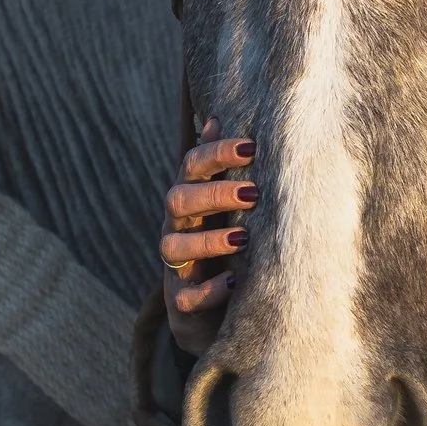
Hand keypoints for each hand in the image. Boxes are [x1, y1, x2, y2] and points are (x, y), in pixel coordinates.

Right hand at [159, 119, 255, 354]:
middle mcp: (178, 228)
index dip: (216, 154)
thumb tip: (216, 116)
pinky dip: (208, 290)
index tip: (251, 148)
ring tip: (243, 238)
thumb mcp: (226, 206)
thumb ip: (221, 168)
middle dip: (214, 194)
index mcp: (190, 199)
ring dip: (208, 241)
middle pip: (179, 200)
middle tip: (253, 192)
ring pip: (172, 247)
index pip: (192, 166)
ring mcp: (177, 266)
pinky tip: (233, 282)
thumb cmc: (225, 244)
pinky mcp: (182, 303)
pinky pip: (186, 297)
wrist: (212, 310)